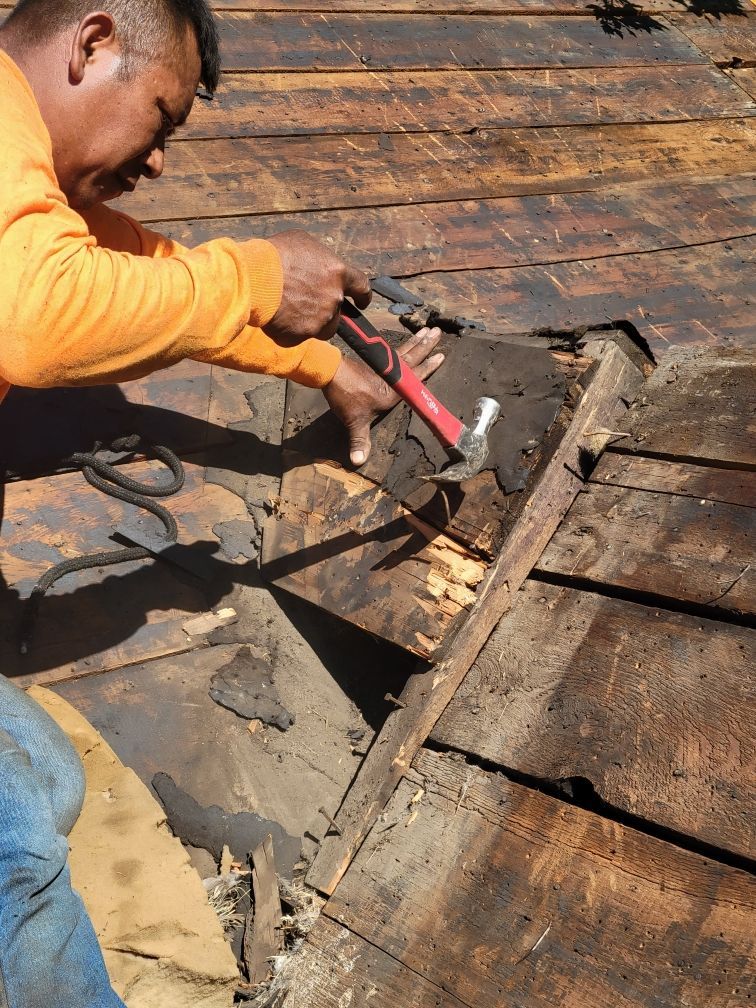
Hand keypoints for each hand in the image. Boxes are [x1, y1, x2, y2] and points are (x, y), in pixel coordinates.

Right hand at [263, 230, 370, 342]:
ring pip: (321, 327)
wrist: (252, 278)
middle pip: (337, 312)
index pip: (361, 287)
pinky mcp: (301, 336)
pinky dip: (290, 330)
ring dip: (310, 321)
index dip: (363, 296)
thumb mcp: (301, 243)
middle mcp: (334, 298)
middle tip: (305, 302)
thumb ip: (317, 259)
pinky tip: (277, 317)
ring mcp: (319, 320)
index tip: (361, 302)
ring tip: (289, 309)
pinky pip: (299, 336)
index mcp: (338, 272)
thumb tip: (317, 267)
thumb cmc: (274, 255)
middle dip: (325, 309)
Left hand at [324, 327, 444, 465]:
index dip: (428, 367)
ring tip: (429, 330)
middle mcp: (391, 375)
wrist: (328, 373)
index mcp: (392, 390)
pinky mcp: (373, 359)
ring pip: (404, 351)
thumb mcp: (354, 422)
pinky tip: (407, 342)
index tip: (441, 355)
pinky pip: (393, 351)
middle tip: (438, 332)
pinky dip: (402, 345)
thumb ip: (359, 441)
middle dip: (426, 345)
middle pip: (412, 358)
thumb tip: (358, 462)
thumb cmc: (345, 396)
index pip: (415, 378)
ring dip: (417, 341)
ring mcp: (382, 365)